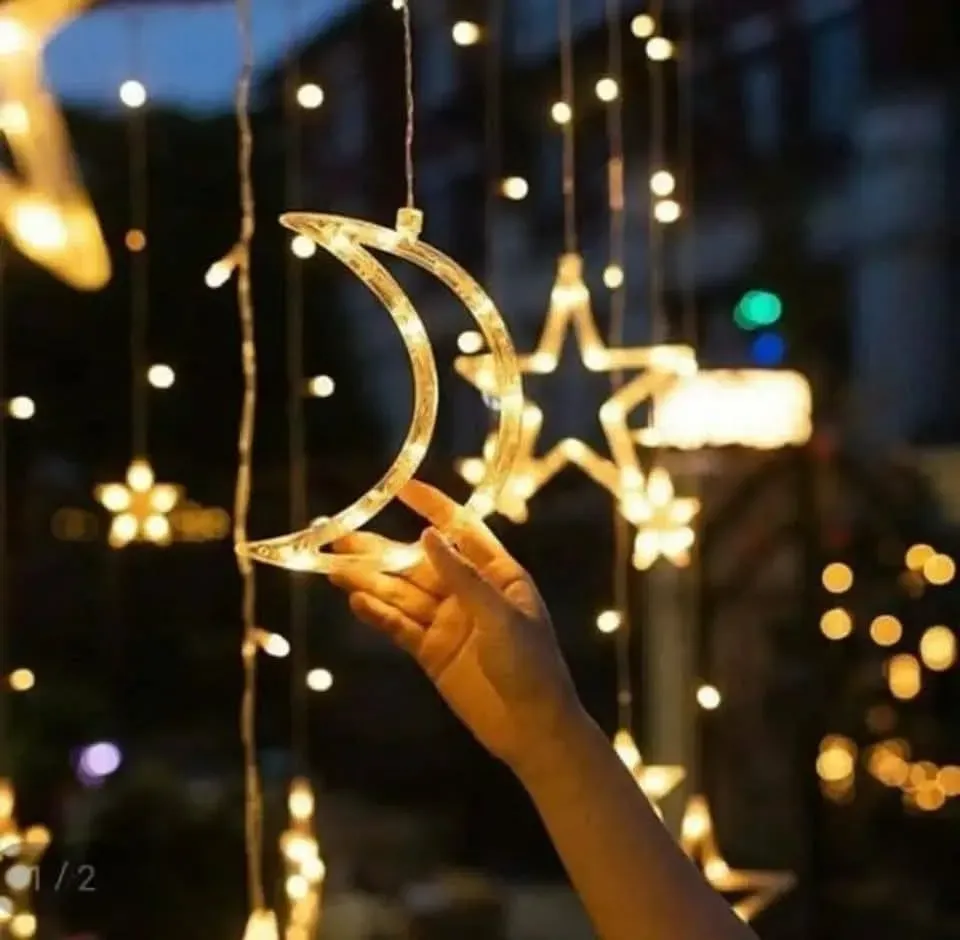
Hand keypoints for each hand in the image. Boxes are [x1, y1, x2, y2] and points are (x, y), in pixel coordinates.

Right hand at [329, 480, 580, 774]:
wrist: (532, 728)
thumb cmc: (532, 665)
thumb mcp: (500, 615)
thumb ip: (462, 577)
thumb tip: (429, 536)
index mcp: (497, 573)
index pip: (460, 529)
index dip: (431, 506)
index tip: (400, 487)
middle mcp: (469, 592)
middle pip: (418, 563)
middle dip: (381, 550)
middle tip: (341, 537)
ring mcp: (447, 621)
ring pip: (402, 594)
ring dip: (370, 580)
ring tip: (333, 568)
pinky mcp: (431, 651)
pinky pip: (399, 627)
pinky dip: (377, 614)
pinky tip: (355, 600)